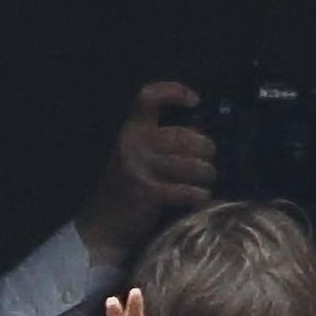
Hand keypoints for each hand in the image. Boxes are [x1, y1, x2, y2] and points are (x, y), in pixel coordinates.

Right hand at [76, 81, 215, 263]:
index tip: (195, 100)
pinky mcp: (147, 192)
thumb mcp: (141, 157)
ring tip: (207, 180)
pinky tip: (202, 198)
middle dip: (206, 148)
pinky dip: (199, 195)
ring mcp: (139, 167)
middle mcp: (134, 143)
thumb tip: (205, 136)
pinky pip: (185, 190)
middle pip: (183, 136)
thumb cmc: (131, 189)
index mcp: (132, 130)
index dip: (173, 92)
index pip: (148, 98)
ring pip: (190, 163)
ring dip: (207, 173)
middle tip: (209, 160)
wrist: (105, 223)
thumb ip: (164, 143)